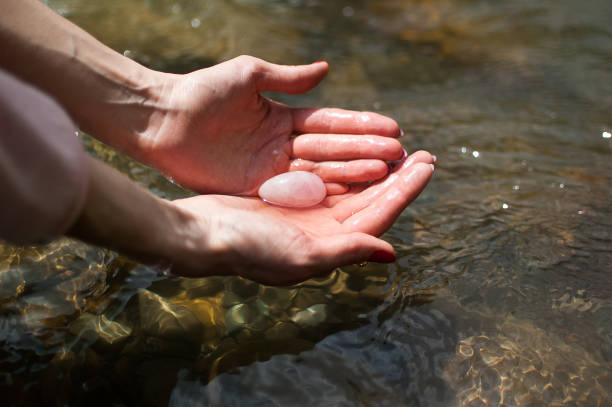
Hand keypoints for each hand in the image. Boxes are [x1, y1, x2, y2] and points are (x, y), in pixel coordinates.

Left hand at [140, 56, 403, 194]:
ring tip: (387, 176)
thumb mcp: (248, 76)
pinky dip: (323, 195)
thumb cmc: (200, 93)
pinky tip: (351, 196)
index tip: (394, 130)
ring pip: (320, 173)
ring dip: (353, 174)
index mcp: (284, 116)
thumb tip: (327, 70)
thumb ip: (287, 78)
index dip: (362, 127)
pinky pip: (296, 193)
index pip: (331, 123)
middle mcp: (283, 145)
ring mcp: (271, 170)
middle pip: (332, 150)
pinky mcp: (256, 189)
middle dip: (367, 153)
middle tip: (403, 157)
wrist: (160, 122)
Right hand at [170, 151, 433, 284]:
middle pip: (371, 200)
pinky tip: (358, 150)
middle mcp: (324, 231)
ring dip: (376, 169)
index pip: (379, 215)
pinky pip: (328, 178)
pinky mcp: (290, 198)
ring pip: (353, 188)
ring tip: (400, 147)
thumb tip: (391, 253)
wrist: (202, 234)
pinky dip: (346, 164)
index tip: (427, 165)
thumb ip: (346, 251)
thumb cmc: (247, 248)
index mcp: (331, 245)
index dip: (405, 191)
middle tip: (425, 153)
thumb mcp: (301, 253)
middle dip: (399, 177)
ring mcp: (307, 214)